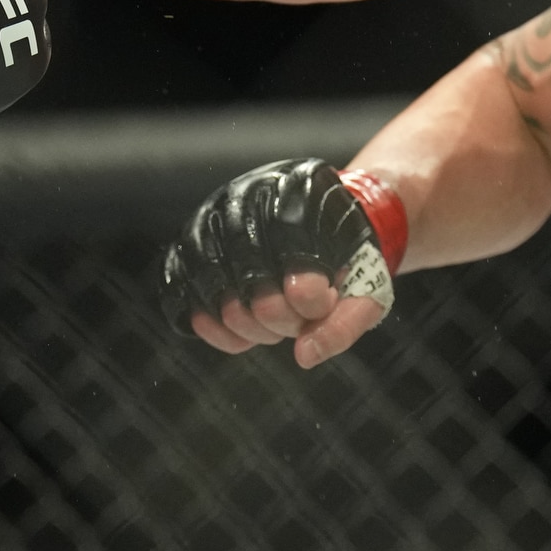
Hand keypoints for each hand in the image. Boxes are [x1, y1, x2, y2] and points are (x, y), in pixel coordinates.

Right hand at [162, 159, 406, 369]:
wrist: (321, 222)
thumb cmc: (345, 255)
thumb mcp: (367, 286)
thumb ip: (344, 323)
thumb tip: (304, 355)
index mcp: (305, 195)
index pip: (297, 262)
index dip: (311, 301)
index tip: (323, 301)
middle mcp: (252, 195)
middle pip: (254, 284)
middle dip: (282, 320)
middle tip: (300, 318)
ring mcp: (214, 215)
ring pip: (217, 293)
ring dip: (249, 327)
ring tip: (276, 323)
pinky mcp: (191, 240)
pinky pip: (183, 291)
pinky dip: (212, 327)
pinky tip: (240, 337)